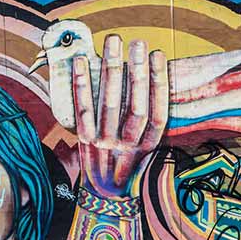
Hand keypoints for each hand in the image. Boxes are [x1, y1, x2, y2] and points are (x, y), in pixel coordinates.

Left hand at [72, 35, 168, 197]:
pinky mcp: (83, 142)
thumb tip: (152, 79)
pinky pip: (82, 110)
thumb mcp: (146, 148)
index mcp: (148, 146)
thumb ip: (150, 122)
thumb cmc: (127, 165)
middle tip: (138, 42)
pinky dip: (82, 85)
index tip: (158, 55)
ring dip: (111, 70)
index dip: (159, 82)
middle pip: (135, 106)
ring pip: (110, 104)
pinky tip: (82, 62)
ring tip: (114, 42)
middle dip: (137, 71)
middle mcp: (128, 146)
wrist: (104, 197)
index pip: (157, 112)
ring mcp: (104, 144)